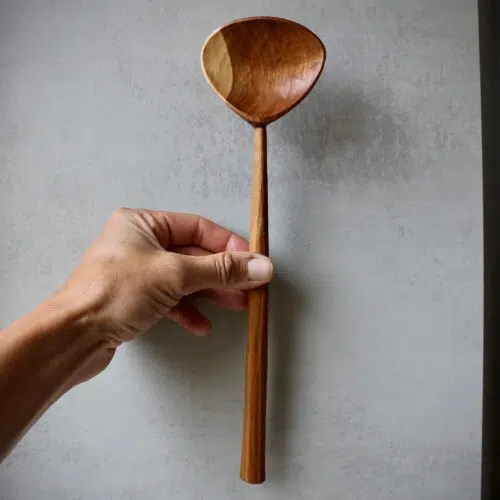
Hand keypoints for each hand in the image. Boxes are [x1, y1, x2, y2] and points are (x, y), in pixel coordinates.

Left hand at [51, 208, 273, 382]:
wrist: (73, 336)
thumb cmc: (117, 292)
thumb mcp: (174, 274)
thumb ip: (220, 270)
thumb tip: (262, 265)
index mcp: (143, 223)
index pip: (197, 227)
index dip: (228, 244)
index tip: (252, 261)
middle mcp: (139, 244)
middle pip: (193, 254)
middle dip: (222, 273)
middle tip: (250, 287)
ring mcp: (137, 272)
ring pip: (183, 278)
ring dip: (210, 292)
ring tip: (237, 305)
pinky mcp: (134, 299)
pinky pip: (169, 299)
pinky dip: (187, 310)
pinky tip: (201, 325)